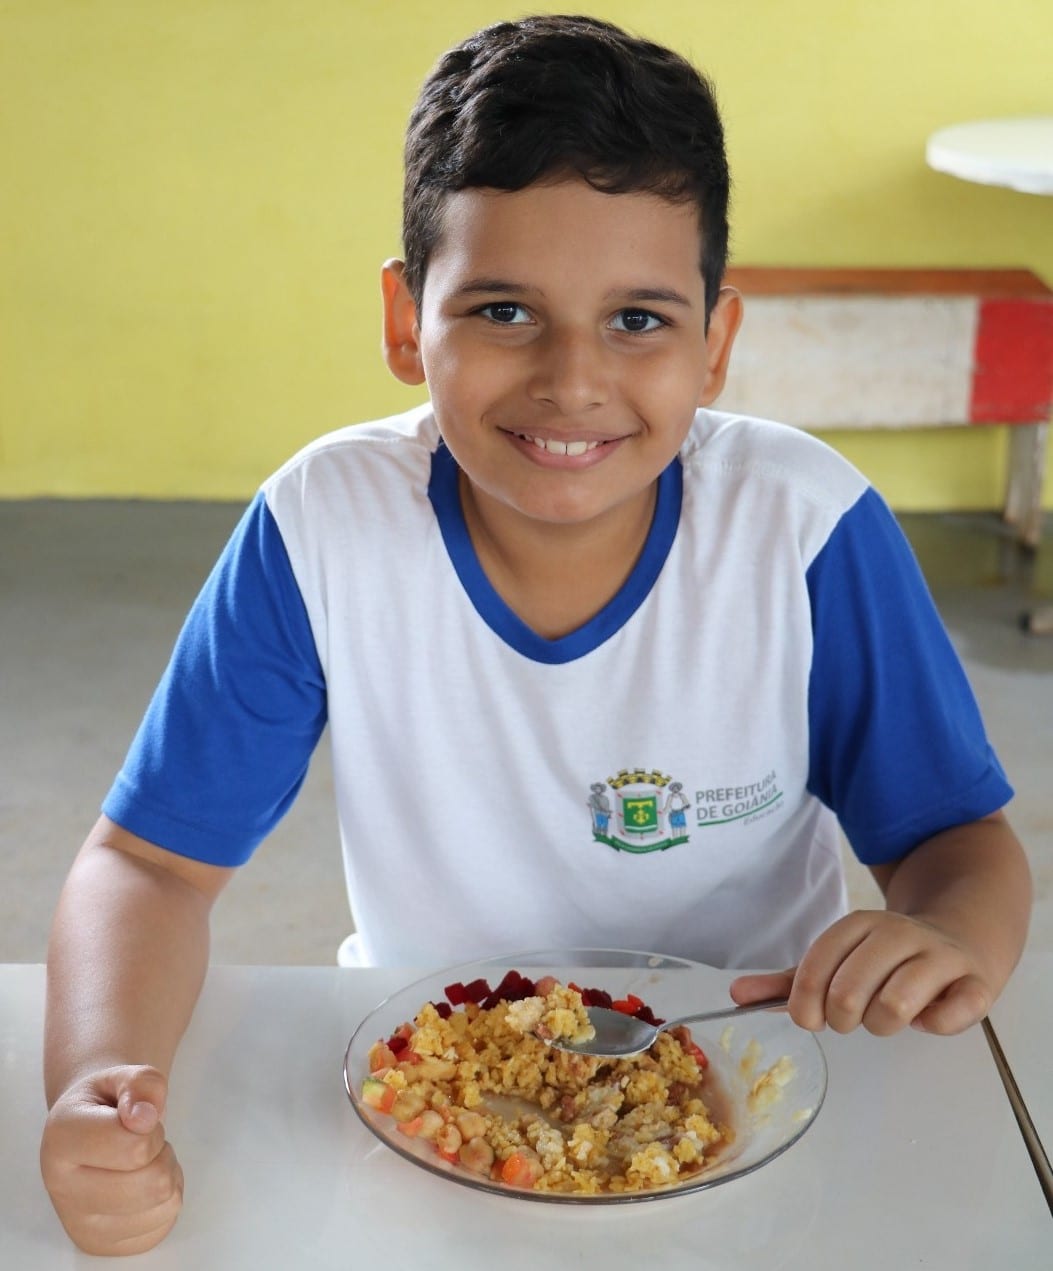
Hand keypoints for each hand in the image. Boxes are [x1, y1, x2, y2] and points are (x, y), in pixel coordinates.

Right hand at [40, 1065, 182, 1254]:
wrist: (84, 1130)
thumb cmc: (106, 1103)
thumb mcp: (124, 1076)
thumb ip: (142, 1083)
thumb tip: (145, 1117)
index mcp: (61, 1140)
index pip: (136, 1146)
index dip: (151, 1126)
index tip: (135, 1117)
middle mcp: (61, 1189)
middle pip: (153, 1182)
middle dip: (161, 1153)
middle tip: (142, 1141)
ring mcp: (79, 1224)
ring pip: (163, 1204)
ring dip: (166, 1174)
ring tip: (140, 1161)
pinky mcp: (100, 1244)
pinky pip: (162, 1224)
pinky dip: (164, 1201)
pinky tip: (139, 1185)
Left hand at [729, 910, 993, 1035]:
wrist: (958, 937)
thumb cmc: (887, 960)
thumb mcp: (836, 962)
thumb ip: (789, 982)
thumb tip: (736, 995)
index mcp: (857, 926)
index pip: (816, 968)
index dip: (806, 1003)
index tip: (811, 1018)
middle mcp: (896, 933)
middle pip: (850, 993)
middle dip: (844, 1019)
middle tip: (854, 1017)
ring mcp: (938, 955)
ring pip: (897, 1005)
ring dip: (885, 1024)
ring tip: (889, 1014)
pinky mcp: (974, 981)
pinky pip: (949, 1017)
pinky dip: (934, 1025)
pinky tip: (930, 1014)